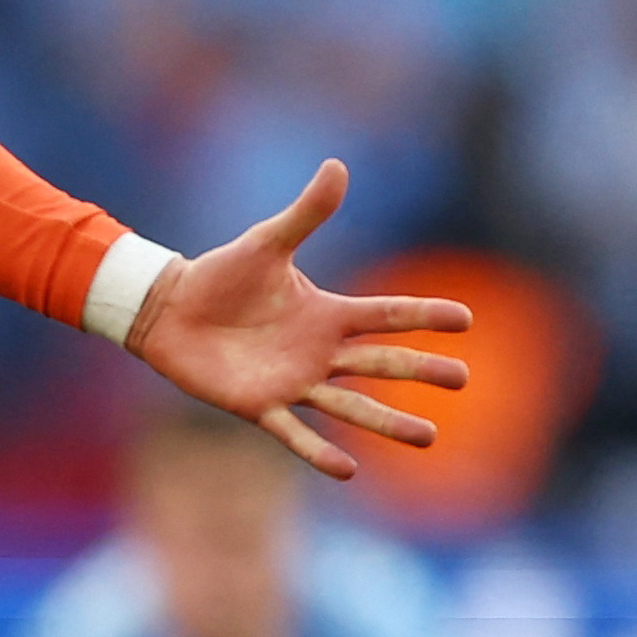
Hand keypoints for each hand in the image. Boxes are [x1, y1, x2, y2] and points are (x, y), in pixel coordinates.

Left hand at [121, 162, 473, 477]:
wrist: (170, 309)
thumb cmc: (220, 275)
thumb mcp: (266, 243)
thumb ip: (305, 212)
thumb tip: (337, 166)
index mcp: (327, 313)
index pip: (387, 315)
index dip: (424, 316)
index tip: (466, 319)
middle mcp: (319, 352)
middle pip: (382, 364)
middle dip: (422, 371)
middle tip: (463, 379)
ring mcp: (293, 381)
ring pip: (351, 405)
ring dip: (388, 422)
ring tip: (427, 438)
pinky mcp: (259, 405)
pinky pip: (294, 433)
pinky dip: (319, 453)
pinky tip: (349, 471)